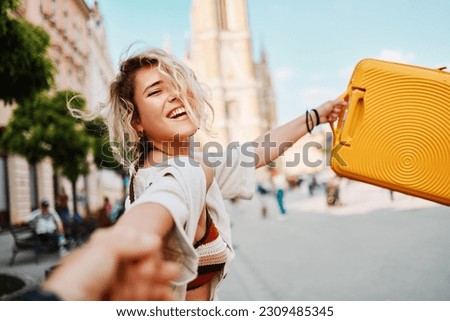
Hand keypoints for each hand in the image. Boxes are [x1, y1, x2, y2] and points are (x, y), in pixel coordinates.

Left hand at [42, 226, 178, 299]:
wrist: (67, 307)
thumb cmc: (78, 277)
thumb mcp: (105, 247)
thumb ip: (131, 242)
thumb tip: (153, 240)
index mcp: (101, 252)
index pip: (130, 248)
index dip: (148, 250)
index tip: (159, 250)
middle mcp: (106, 271)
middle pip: (140, 269)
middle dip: (159, 271)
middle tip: (173, 272)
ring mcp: (111, 290)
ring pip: (142, 287)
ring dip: (160, 288)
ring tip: (172, 293)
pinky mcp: (116, 304)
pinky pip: (140, 301)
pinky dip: (154, 300)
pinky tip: (166, 300)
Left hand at [315, 97, 346, 123]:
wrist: (318, 116)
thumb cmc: (323, 108)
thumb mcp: (330, 103)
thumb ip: (338, 102)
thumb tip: (344, 101)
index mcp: (333, 104)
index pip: (341, 104)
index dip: (343, 104)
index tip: (345, 104)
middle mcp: (333, 109)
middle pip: (340, 110)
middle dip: (336, 110)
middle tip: (332, 110)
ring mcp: (332, 114)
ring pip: (338, 115)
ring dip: (333, 115)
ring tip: (329, 115)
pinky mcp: (331, 119)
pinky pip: (335, 119)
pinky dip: (332, 119)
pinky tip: (328, 118)